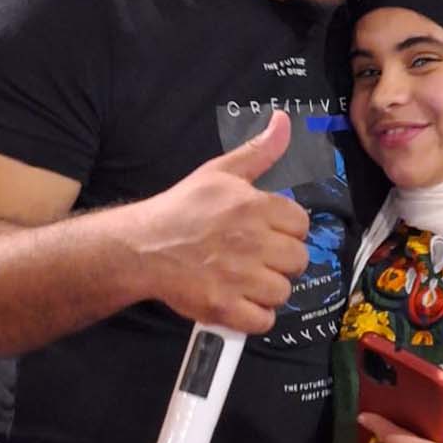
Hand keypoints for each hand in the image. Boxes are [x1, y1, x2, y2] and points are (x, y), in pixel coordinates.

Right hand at [128, 110, 309, 333]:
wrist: (141, 247)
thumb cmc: (181, 209)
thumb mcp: (220, 172)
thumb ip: (259, 151)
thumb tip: (284, 121)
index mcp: (254, 206)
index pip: (301, 223)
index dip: (287, 230)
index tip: (268, 233)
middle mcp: (252, 242)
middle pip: (298, 260)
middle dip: (280, 261)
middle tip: (256, 258)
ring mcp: (239, 277)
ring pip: (282, 292)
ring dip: (267, 290)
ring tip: (245, 280)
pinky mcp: (224, 307)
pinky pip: (263, 320)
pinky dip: (254, 316)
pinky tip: (239, 302)